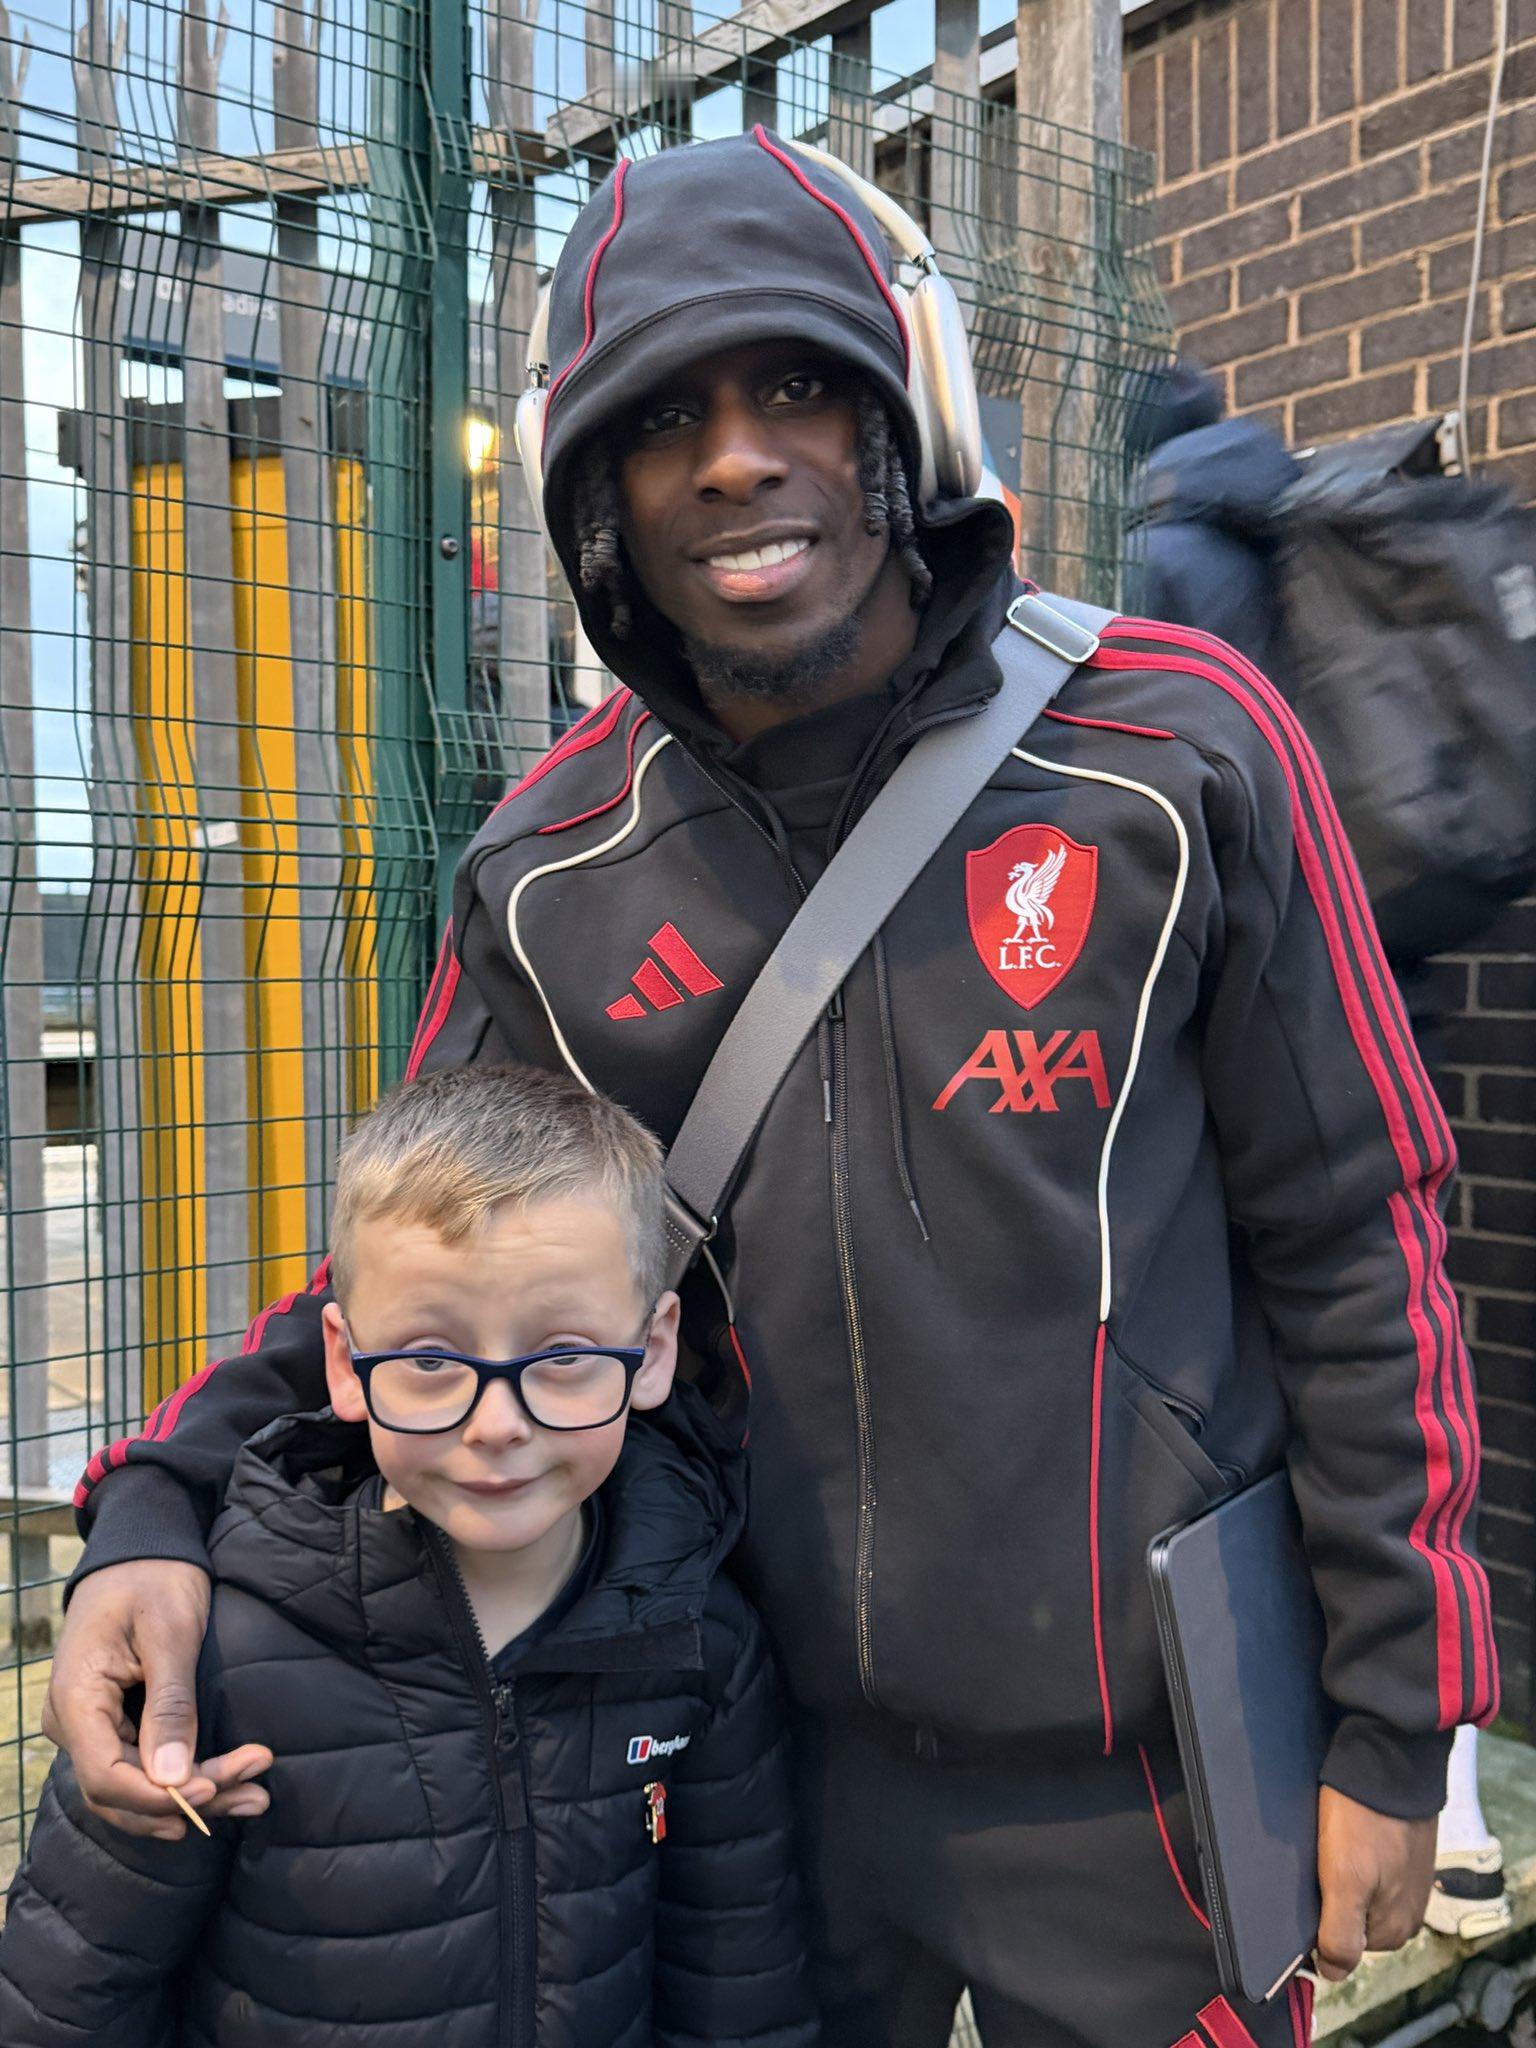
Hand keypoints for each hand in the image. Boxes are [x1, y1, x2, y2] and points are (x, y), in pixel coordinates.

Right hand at [41, 1559, 271, 1839]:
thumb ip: (170, 1705)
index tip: (213, 1789)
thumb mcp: (170, 1634)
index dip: (157, 1796)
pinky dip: (185, 1778)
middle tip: (257, 1792)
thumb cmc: (155, 1579)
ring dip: (193, 1795)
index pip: (105, 1777)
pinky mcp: (114, 1722)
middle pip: (123, 1790)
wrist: (144, 1550)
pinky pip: (141, 1765)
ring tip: (255, 1796)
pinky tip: (227, 1784)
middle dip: (190, 1798)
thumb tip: (172, 1779)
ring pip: (135, 1786)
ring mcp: (91, 1725)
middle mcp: (73, 1722)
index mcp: (76, 1699)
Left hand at [1314, 1784, 1436, 1980]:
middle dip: (1328, 1895)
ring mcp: (1408, 1880)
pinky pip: (1369, 1865)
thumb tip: (1332, 1974)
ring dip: (1337, 1872)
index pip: (1341, 1945)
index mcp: (1393, 1930)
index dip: (1316, 1920)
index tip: (1304, 1889)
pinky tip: (1341, 1833)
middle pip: (1350, 1918)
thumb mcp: (1345, 1883)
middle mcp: (1406, 1912)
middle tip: (1314, 1862)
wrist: (1389, 1760)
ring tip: (1325, 1844)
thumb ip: (1340, 1935)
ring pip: (1358, 1890)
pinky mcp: (1404, 1851)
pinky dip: (1351, 1853)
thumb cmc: (1362, 1822)